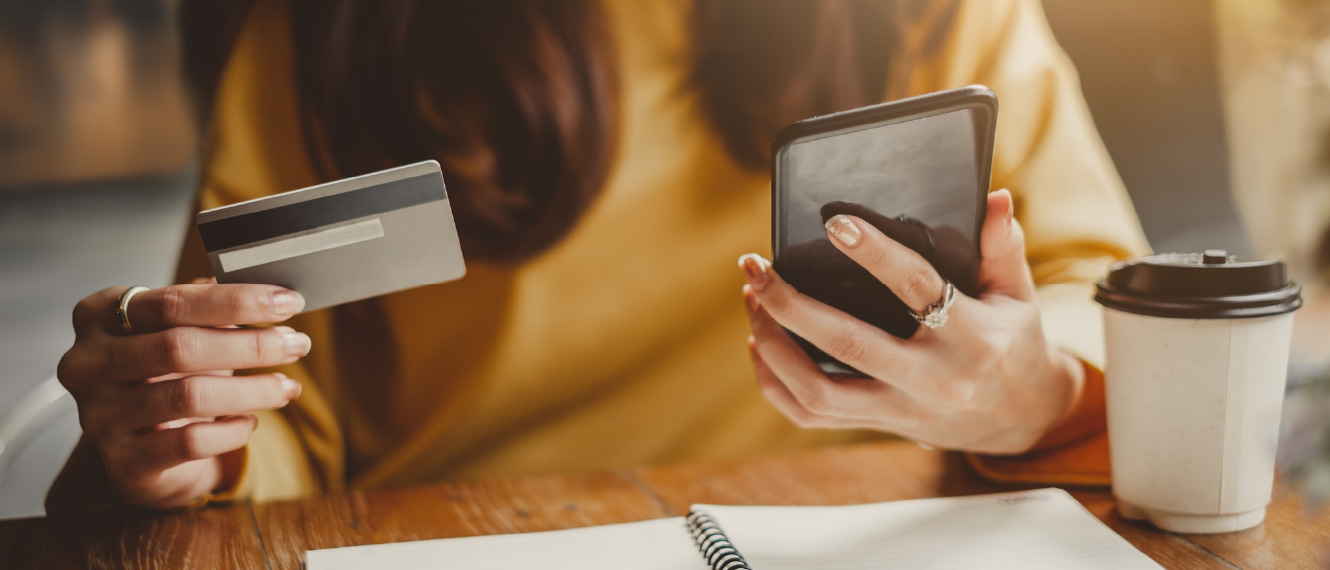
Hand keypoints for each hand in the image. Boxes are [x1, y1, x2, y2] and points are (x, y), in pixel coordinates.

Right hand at [56, 281, 309, 507]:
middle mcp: (88, 363)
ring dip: (252, 389)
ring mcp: (99, 416)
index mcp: (100, 315)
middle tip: (296, 344)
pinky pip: (191, 442)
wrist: (142, 445)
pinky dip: (232, 431)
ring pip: (189, 396)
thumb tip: (273, 296)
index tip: (287, 302)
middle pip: (178, 347)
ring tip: (287, 386)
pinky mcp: (124, 462)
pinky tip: (250, 422)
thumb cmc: (167, 373)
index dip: (236, 301)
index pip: (173, 302)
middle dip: (250, 345)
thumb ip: (215, 309)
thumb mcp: (183, 331)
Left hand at [740, 190, 1084, 453]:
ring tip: (754, 299)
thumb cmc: (1013, 343)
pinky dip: (775, 382)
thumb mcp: (1019, 295)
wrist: (1022, 419)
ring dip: (773, 345)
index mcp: (972, 337)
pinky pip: (811, 414)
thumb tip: (993, 198)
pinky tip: (760, 343)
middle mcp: (932, 379)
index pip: (917, 288)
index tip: (835, 223)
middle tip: (756, 266)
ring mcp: (901, 408)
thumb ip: (1003, 247)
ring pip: (818, 391)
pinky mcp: (879, 425)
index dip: (875, 254)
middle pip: (847, 344)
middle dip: (791, 304)